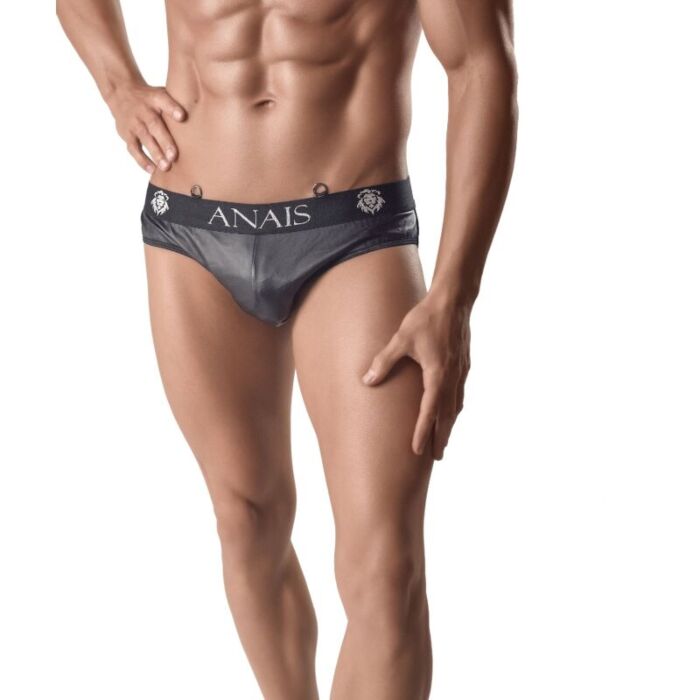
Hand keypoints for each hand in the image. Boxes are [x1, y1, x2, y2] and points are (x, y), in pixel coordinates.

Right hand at [106, 82, 185, 173]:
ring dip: (155, 153)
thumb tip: (204, 114)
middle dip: (164, 141)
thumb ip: (178, 103)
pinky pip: (133, 148)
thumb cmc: (151, 98)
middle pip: (154, 125)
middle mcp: (144, 110)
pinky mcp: (126, 133)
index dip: (173, 108)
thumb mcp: (162, 93)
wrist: (121, 92)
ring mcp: (134, 122)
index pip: (164, 101)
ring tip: (165, 167)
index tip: (182, 116)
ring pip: (144, 138)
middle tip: (174, 156)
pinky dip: (141, 160)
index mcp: (155, 99)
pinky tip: (152, 170)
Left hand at [362, 294, 470, 459]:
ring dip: (450, 425)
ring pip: (456, 406)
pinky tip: (451, 412)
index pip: (429, 411)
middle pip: (447, 416)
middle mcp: (452, 377)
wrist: (454, 301)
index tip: (418, 450)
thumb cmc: (426, 318)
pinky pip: (460, 394)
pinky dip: (455, 409)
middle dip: (441, 437)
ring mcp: (461, 372)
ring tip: (444, 441)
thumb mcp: (400, 339)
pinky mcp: (464, 365)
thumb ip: (384, 361)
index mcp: (437, 374)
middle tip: (436, 457)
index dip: (423, 432)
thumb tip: (366, 380)